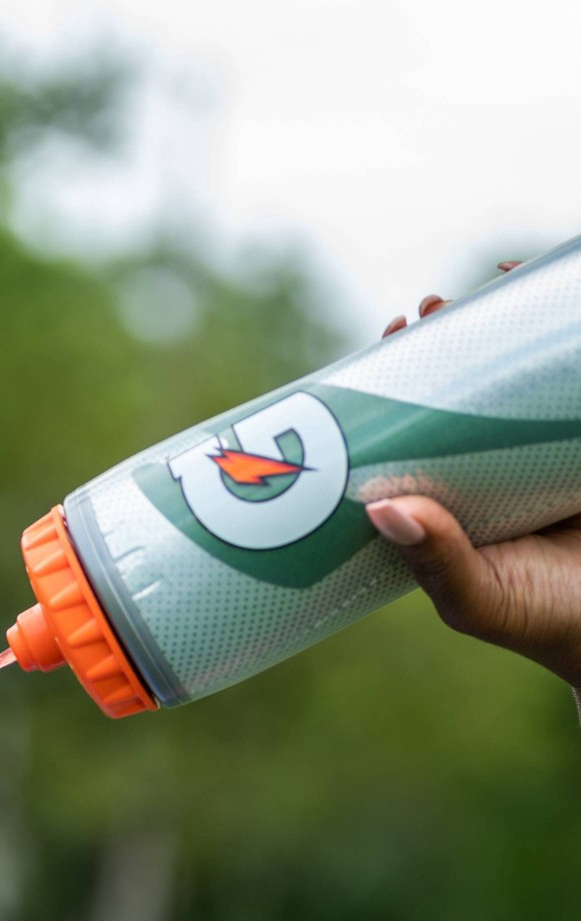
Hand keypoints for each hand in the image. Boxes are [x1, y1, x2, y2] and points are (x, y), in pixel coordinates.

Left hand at [366, 260, 580, 694]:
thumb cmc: (538, 616)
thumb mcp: (477, 597)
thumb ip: (435, 560)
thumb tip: (380, 509)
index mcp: (449, 489)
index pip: (413, 420)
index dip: (396, 378)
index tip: (386, 341)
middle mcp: (493, 457)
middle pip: (464, 379)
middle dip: (448, 334)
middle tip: (429, 309)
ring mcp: (548, 441)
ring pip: (524, 368)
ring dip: (508, 318)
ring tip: (493, 282)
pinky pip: (578, 375)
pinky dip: (571, 330)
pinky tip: (561, 289)